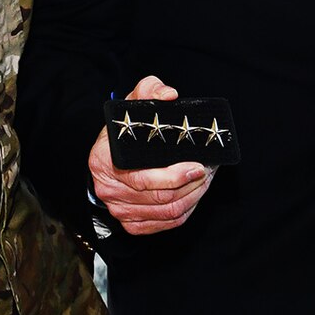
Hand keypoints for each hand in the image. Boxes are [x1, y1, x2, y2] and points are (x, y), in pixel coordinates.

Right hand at [90, 75, 216, 236]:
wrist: (108, 154)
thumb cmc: (123, 130)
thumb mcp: (133, 103)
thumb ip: (150, 90)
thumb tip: (170, 95)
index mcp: (105, 162)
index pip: (143, 178)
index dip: (174, 176)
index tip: (198, 166)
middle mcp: (109, 190)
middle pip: (160, 199)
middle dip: (192, 186)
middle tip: (209, 171)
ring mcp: (119, 209)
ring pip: (167, 214)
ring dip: (193, 199)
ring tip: (206, 181)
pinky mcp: (131, 223)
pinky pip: (164, 224)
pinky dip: (185, 213)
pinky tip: (194, 196)